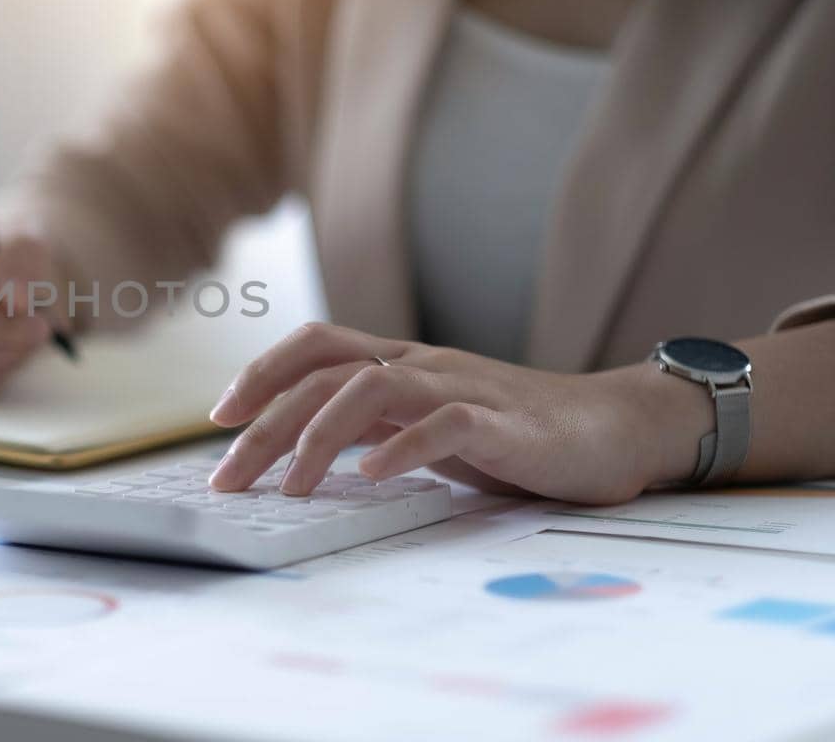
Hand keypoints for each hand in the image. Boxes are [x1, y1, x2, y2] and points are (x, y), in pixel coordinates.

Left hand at [205, 323, 709, 503]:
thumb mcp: (428, 425)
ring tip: (291, 488)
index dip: (261, 372)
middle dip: (265, 424)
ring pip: (369, 388)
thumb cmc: (516, 434)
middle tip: (226, 477)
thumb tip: (302, 451)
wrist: (617, 428)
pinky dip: (403, 447)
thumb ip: (375, 426)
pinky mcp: (504, 423)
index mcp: (401, 363)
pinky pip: (444, 424)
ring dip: (319, 438)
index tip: (218, 418)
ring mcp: (461, 388)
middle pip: (323, 374)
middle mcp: (422, 365)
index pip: (315, 346)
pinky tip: (373, 476)